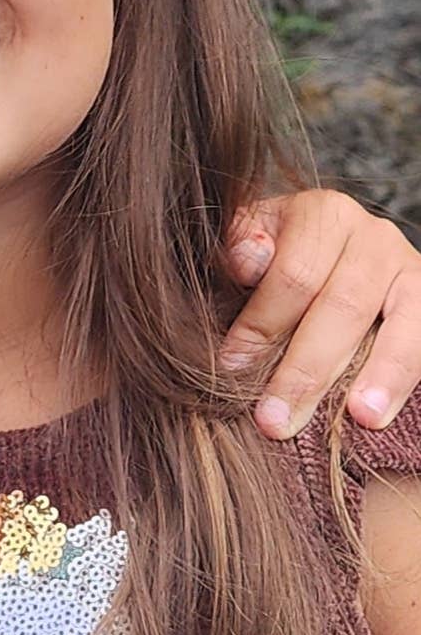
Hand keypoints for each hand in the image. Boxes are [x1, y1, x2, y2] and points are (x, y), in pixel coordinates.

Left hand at [221, 191, 420, 438]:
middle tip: (275, 420)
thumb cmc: (279, 252)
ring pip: (399, 328)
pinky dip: (405, 379)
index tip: (232, 366)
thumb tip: (248, 260)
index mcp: (323, 214)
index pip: (293, 276)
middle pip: (341, 307)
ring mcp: (411, 269)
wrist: (332, 249)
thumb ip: (239, 248)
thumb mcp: (252, 240)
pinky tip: (383, 412)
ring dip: (376, 378)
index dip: (261, 324)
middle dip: (305, 370)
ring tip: (358, 419)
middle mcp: (373, 236)